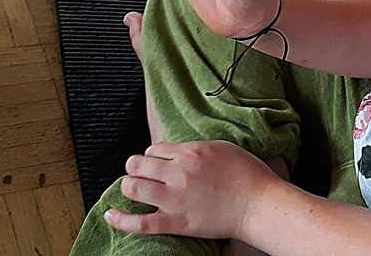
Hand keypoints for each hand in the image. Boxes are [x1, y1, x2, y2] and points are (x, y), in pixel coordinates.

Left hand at [105, 141, 277, 239]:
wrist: (259, 204)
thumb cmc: (249, 176)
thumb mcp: (223, 149)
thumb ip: (197, 149)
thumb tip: (180, 152)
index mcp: (191, 152)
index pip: (155, 148)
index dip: (151, 155)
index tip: (154, 162)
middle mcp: (179, 172)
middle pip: (139, 164)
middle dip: (135, 168)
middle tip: (138, 173)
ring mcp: (175, 198)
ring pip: (133, 188)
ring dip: (128, 187)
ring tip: (131, 190)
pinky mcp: (176, 221)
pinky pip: (140, 222)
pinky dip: (121, 219)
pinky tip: (111, 215)